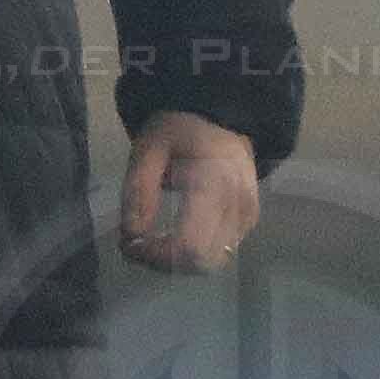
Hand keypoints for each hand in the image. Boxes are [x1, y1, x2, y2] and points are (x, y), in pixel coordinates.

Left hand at [119, 111, 259, 276]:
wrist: (221, 115)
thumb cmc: (180, 129)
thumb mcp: (148, 149)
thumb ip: (138, 192)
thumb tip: (131, 236)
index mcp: (214, 185)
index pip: (188, 245)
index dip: (156, 255)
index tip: (130, 243)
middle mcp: (238, 206)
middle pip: (200, 262)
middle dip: (163, 261)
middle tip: (137, 244)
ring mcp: (248, 216)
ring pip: (211, 262)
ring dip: (178, 261)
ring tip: (153, 241)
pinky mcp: (249, 220)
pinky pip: (220, 252)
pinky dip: (193, 254)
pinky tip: (174, 237)